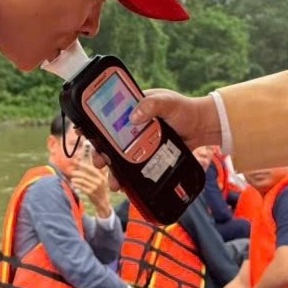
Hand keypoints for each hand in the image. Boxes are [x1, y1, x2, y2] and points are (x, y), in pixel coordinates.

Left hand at [70, 161, 110, 216]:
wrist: (103, 201)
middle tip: (72, 172)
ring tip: (72, 179)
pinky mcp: (90, 193)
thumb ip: (98, 172)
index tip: (77, 163)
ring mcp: (94, 188)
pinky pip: (82, 187)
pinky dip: (77, 185)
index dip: (84, 165)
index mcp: (102, 177)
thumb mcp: (103, 180)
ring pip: (82, 181)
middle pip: (85, 175)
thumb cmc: (101, 189)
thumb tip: (94, 164)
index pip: (91, 169)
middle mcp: (99, 182)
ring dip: (76, 179)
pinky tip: (73, 184)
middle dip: (77, 173)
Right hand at [94, 90, 220, 181]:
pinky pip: (136, 166)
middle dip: (101, 152)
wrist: (203, 127)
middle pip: (110, 139)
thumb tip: (134, 117)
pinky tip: (126, 185)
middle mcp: (134, 125)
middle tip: (98, 162)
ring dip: (114, 169)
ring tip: (114, 181)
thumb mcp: (167, 102)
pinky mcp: (150, 155)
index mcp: (133, 107)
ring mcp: (141, 142)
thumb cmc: (185, 109)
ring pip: (121, 156)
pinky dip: (129, 176)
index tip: (83, 130)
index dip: (94, 122)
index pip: (108, 113)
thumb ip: (151, 105)